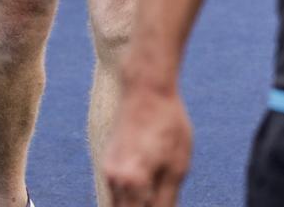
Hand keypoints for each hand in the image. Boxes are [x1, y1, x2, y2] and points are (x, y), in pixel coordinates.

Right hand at [104, 86, 191, 205]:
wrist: (146, 88)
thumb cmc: (167, 124)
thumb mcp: (178, 166)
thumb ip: (167, 200)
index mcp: (133, 183)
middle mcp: (114, 180)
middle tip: (160, 201)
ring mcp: (107, 172)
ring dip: (135, 205)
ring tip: (154, 195)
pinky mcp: (106, 164)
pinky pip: (116, 194)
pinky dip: (129, 199)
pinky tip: (146, 190)